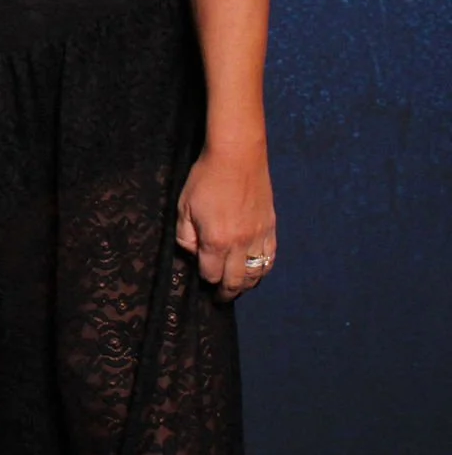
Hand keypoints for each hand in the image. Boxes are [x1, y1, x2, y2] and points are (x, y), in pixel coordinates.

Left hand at [175, 140, 276, 300]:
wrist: (237, 156)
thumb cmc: (205, 178)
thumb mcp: (183, 206)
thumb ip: (185, 236)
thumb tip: (192, 254)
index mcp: (216, 240)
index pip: (211, 273)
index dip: (205, 280)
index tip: (202, 282)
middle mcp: (240, 244)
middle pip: (236, 281)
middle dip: (226, 293)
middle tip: (220, 298)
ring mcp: (259, 237)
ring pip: (256, 274)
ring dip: (246, 285)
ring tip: (237, 288)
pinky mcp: (271, 228)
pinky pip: (270, 258)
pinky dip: (263, 270)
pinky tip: (256, 272)